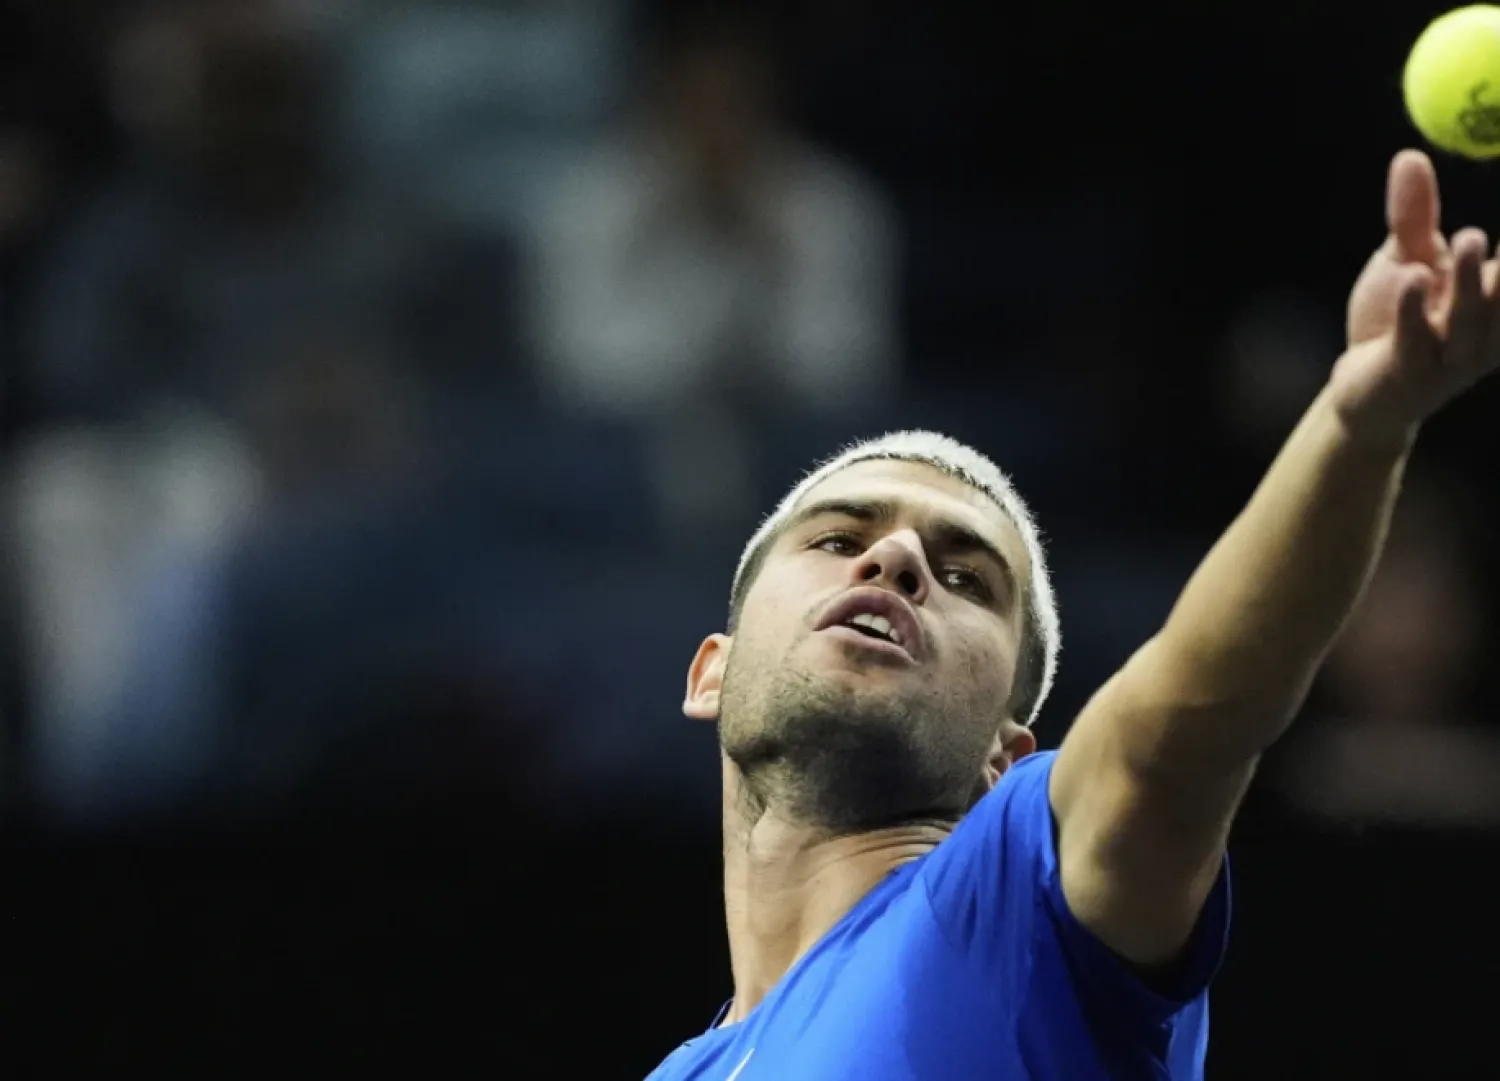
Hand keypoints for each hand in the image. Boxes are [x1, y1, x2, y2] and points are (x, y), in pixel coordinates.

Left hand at [1331, 150, 1499, 441]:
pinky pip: (1415, 342)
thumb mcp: (1405, 261)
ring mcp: (1449, 358)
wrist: (1365, 394)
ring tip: (1466, 238)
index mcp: (1495, 304)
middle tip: (1486, 231)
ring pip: (1468, 320)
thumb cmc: (1394, 323)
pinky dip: (1415, 311)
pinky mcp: (1409, 374)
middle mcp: (1484, 333)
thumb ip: (1412, 217)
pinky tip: (1413, 280)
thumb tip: (1410, 156)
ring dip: (1470, 280)